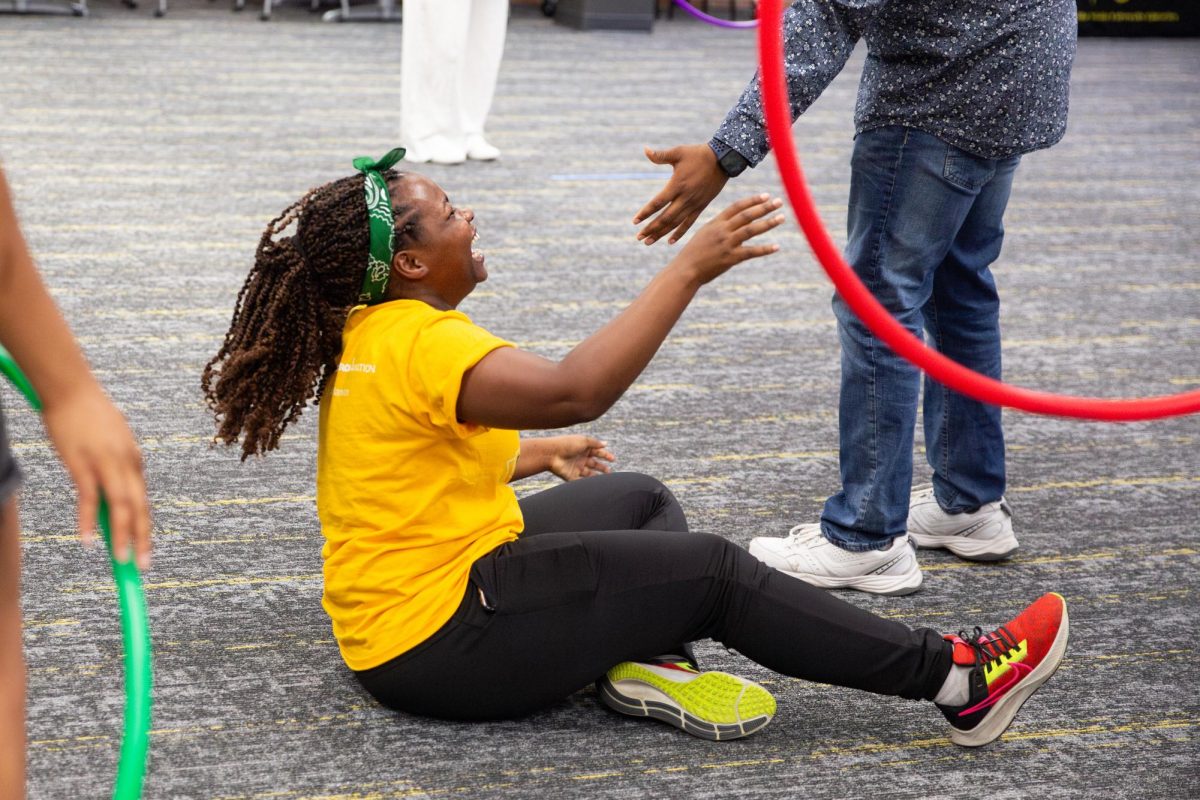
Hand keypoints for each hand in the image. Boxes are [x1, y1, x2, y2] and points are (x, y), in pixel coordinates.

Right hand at [40, 385, 150, 569]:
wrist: (71, 387)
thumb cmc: (88, 414)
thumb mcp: (110, 442)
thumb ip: (113, 467)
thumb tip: (109, 493)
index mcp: (134, 459)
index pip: (142, 501)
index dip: (143, 528)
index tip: (145, 551)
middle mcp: (126, 463)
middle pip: (139, 507)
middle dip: (142, 539)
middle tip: (143, 566)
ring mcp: (106, 463)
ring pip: (120, 506)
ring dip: (123, 536)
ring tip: (123, 560)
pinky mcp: (82, 462)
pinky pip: (89, 496)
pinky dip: (89, 520)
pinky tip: (88, 540)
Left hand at [547, 435, 614, 481]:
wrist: (551, 454)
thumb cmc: (567, 444)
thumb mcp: (583, 440)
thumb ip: (595, 443)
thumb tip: (605, 444)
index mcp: (583, 448)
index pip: (597, 452)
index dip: (605, 455)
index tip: (613, 459)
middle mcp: (580, 458)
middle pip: (594, 464)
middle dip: (603, 468)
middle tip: (609, 472)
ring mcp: (576, 468)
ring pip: (590, 474)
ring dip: (598, 476)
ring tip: (605, 479)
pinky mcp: (572, 476)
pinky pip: (582, 481)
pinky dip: (589, 483)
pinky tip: (596, 484)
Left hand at [634, 144, 729, 244]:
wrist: (724, 160)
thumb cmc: (698, 154)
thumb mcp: (679, 152)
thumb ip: (661, 155)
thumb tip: (645, 149)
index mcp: (677, 185)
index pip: (658, 203)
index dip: (646, 213)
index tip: (635, 221)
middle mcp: (685, 198)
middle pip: (665, 218)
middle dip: (651, 229)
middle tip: (639, 237)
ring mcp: (694, 204)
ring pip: (675, 223)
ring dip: (661, 233)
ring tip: (648, 242)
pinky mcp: (701, 206)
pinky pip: (689, 223)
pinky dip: (679, 233)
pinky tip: (670, 241)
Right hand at [672, 194, 784, 285]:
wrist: (686, 270)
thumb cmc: (694, 253)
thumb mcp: (705, 234)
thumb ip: (720, 227)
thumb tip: (735, 222)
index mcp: (716, 223)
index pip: (737, 207)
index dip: (752, 200)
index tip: (766, 196)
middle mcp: (722, 230)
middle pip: (747, 215)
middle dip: (764, 207)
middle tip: (779, 202)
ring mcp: (727, 244)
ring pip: (751, 230)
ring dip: (768, 223)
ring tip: (781, 218)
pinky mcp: (731, 258)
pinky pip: (751, 252)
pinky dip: (765, 249)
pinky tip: (776, 246)